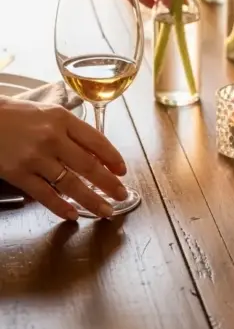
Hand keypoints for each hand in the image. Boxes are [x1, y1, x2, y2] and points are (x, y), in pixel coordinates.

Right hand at [0, 98, 128, 219]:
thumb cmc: (16, 116)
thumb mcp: (48, 113)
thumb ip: (71, 131)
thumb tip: (97, 154)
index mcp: (62, 118)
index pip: (96, 140)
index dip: (113, 158)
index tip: (123, 171)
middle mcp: (52, 137)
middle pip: (88, 165)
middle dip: (109, 184)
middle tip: (122, 195)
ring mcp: (35, 157)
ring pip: (70, 184)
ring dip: (91, 200)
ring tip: (105, 210)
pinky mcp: (19, 173)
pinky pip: (45, 195)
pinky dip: (61, 207)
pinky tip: (73, 214)